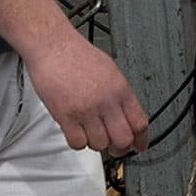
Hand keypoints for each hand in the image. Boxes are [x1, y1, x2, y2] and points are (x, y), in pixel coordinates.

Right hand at [25, 29, 149, 154]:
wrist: (54, 47)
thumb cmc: (78, 56)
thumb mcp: (111, 71)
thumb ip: (120, 94)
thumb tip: (126, 114)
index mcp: (121, 89)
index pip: (139, 122)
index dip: (141, 139)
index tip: (139, 145)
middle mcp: (106, 101)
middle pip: (122, 139)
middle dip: (119, 147)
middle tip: (113, 146)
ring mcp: (87, 110)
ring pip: (100, 145)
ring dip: (95, 143)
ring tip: (90, 132)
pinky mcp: (66, 116)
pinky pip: (77, 143)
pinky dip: (78, 142)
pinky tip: (76, 131)